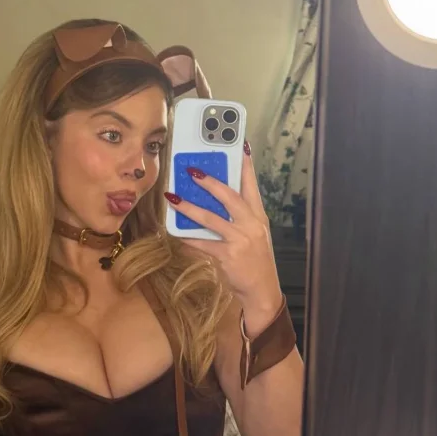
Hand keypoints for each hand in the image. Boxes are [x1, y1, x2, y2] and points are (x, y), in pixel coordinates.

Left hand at [164, 143, 282, 334]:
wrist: (263, 290)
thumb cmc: (255, 261)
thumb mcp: (254, 235)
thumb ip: (239, 217)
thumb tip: (215, 200)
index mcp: (258, 216)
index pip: (252, 185)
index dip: (245, 165)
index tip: (240, 145)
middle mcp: (251, 224)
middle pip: (229, 196)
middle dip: (210, 182)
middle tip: (192, 170)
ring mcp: (240, 239)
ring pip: (211, 218)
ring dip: (189, 207)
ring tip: (173, 197)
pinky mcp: (228, 255)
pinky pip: (202, 243)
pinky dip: (187, 238)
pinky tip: (175, 232)